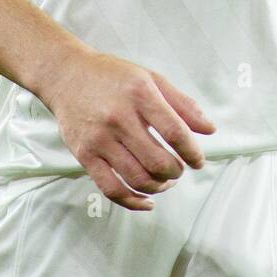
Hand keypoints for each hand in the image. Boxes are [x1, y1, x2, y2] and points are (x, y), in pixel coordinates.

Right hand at [38, 49, 216, 211]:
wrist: (66, 75)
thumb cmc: (113, 76)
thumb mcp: (151, 78)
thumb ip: (183, 103)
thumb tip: (210, 130)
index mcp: (139, 94)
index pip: (174, 131)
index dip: (192, 152)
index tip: (198, 160)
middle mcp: (118, 117)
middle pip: (157, 160)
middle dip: (176, 171)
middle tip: (179, 169)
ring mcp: (99, 139)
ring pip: (137, 178)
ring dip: (159, 186)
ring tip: (165, 180)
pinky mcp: (84, 155)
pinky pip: (111, 188)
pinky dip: (133, 201)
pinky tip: (147, 201)